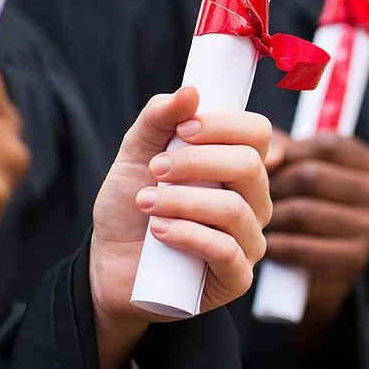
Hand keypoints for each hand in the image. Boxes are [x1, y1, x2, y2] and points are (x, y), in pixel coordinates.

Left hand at [90, 87, 270, 368]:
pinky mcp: (237, 278)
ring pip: (234, 209)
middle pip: (249, 165)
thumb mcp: (136, 155)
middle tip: (154, 170)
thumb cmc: (132, 206)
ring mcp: (249, 240)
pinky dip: (187, 235)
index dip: (225, 124)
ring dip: (182, 201)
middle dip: (195, 162)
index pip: (258, 132)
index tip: (184, 128)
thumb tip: (190, 91)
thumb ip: (158, 118)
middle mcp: (254, 200)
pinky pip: (225, 251)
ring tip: (145, 203)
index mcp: (238, 165)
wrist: (110, 267)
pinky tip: (158, 232)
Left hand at [264, 130, 368, 328]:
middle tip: (254, 197)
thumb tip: (270, 157)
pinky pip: (301, 247)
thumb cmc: (307, 207)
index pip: (327, 144)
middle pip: (311, 175)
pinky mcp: (354, 261)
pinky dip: (277, 246)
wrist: (319, 275)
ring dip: (272, 217)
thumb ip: (284, 148)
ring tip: (258, 220)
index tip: (267, 165)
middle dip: (275, 186)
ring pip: (303, 211)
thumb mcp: (302, 169)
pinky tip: (268, 245)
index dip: (289, 152)